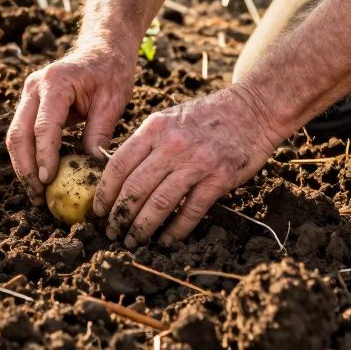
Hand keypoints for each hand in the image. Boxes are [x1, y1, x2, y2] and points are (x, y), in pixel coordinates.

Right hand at [6, 46, 135, 205]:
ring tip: (36, 194)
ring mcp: (28, 95)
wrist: (102, 50)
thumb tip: (92, 168)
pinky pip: (22, 134)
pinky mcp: (29, 104)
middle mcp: (34, 87)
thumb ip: (99, 132)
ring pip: (15, 136)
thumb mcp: (112, 101)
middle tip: (38, 196)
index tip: (47, 181)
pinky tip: (37, 178)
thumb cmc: (111, 72)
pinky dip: (27, 157)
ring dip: (22, 166)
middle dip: (25, 168)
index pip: (43, 126)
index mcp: (55, 82)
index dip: (44, 156)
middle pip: (19, 133)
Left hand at [93, 83, 289, 246]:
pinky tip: (166, 240)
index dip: (104, 192)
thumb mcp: (168, 118)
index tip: (98, 210)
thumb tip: (118, 175)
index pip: (118, 164)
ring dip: (142, 228)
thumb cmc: (206, 116)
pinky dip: (176, 230)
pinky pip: (191, 211)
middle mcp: (172, 145)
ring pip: (159, 204)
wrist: (252, 109)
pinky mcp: (219, 178)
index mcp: (154, 128)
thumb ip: (145, 143)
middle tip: (111, 232)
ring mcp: (196, 162)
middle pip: (135, 188)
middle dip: (119, 216)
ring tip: (133, 241)